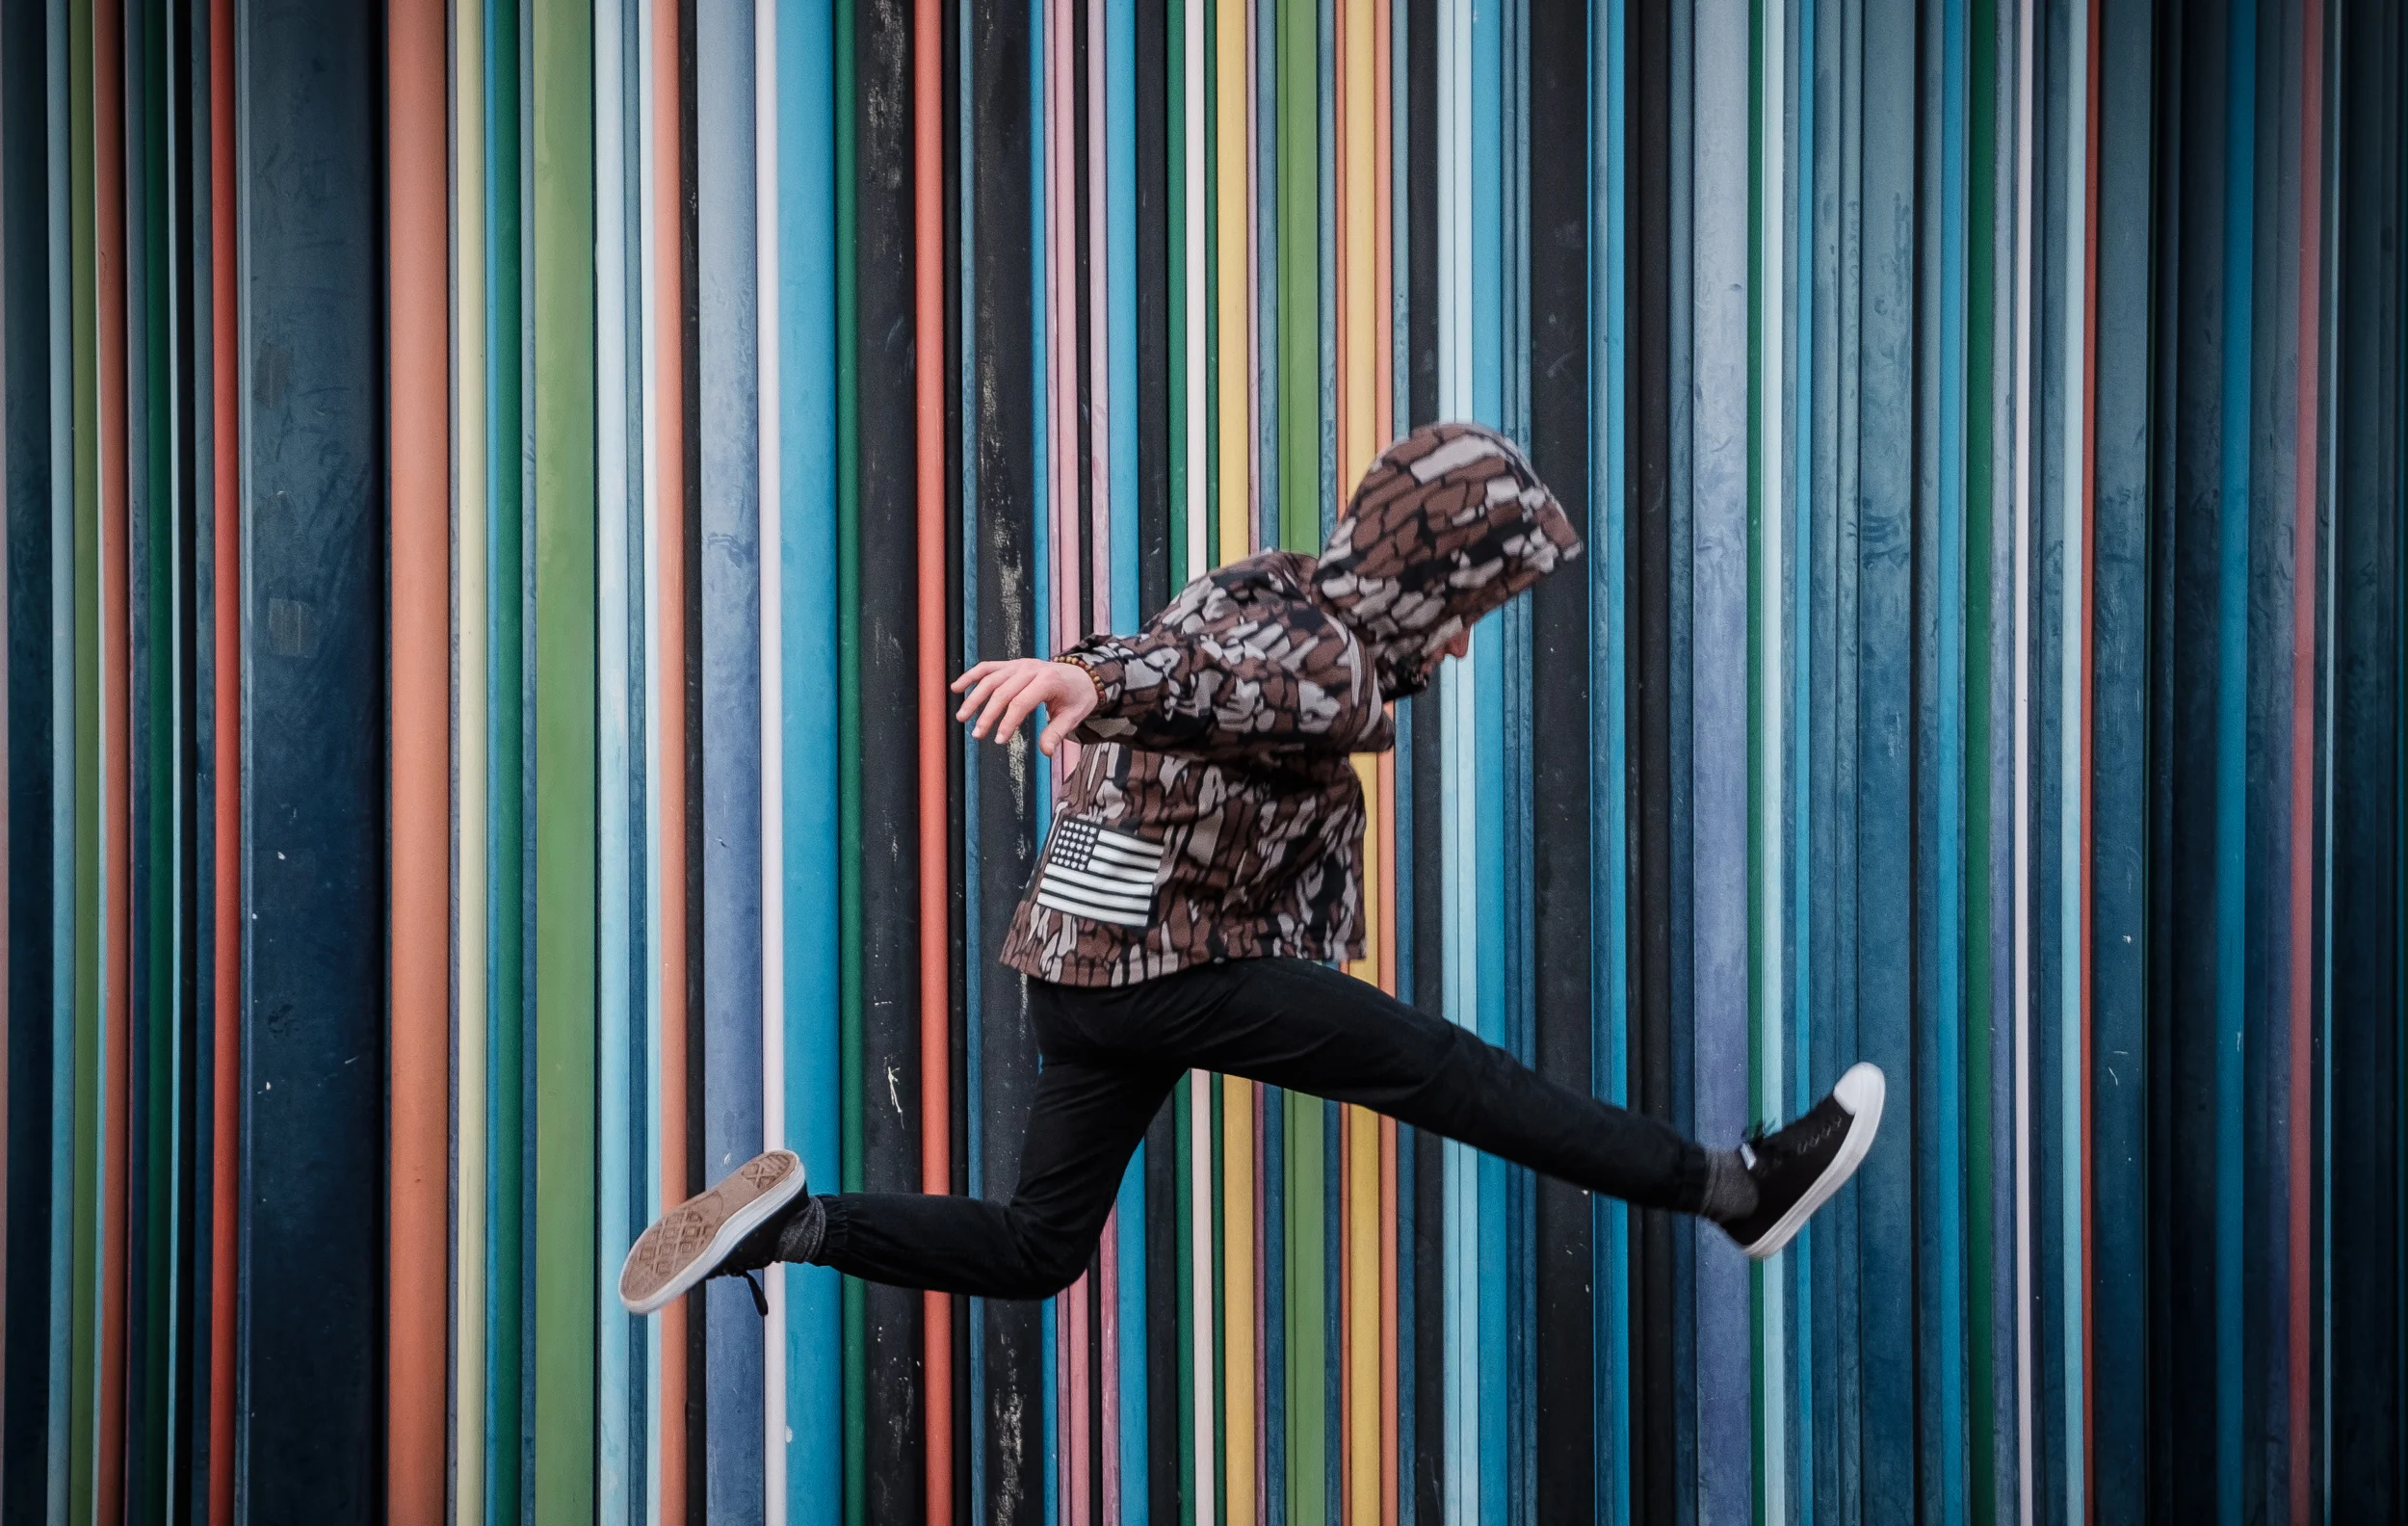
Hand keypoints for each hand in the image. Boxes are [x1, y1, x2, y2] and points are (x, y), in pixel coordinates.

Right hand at [951, 658, 1099, 756]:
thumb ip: (1057, 733)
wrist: (1083, 675)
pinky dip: (971, 676)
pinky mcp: (1012, 664)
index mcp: (1048, 680)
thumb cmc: (1077, 697)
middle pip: (1002, 692)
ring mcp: (1019, 664)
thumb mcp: (1073, 716)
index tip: (999, 740)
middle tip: (977, 734)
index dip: (1008, 722)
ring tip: (962, 717)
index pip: (1021, 702)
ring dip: (974, 698)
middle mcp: (1030, 669)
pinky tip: (957, 688)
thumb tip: (1046, 752)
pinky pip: (988, 668)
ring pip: (990, 679)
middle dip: (987, 715)